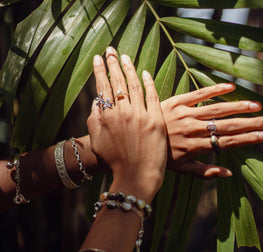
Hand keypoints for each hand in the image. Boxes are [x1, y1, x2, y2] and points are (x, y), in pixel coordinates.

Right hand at [87, 47, 166, 200]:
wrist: (135, 176)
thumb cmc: (114, 162)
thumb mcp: (97, 141)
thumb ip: (93, 120)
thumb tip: (96, 102)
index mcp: (106, 116)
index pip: (102, 87)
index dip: (99, 70)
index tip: (98, 58)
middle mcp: (123, 112)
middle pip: (118, 81)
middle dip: (113, 63)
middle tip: (111, 50)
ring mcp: (141, 115)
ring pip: (135, 85)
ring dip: (130, 69)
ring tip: (126, 57)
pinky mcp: (156, 120)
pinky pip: (153, 96)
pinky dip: (149, 83)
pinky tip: (145, 72)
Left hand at [161, 84, 262, 177]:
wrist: (133, 139)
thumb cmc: (158, 156)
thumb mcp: (179, 170)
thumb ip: (204, 172)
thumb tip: (229, 173)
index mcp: (194, 147)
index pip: (227, 142)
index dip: (248, 138)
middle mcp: (192, 129)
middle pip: (227, 125)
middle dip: (251, 123)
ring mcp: (184, 113)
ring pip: (216, 109)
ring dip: (238, 106)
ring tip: (257, 105)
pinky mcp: (175, 101)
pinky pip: (198, 93)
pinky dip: (214, 89)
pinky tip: (231, 87)